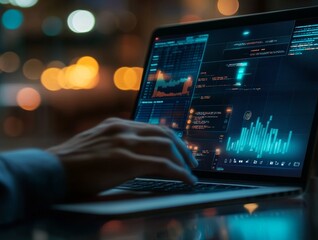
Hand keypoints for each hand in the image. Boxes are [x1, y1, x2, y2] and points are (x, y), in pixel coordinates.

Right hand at [47, 118, 197, 196]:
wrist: (49, 170)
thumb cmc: (70, 162)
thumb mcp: (96, 145)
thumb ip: (115, 144)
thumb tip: (132, 154)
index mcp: (117, 125)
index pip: (152, 127)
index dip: (170, 138)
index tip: (179, 148)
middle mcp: (123, 129)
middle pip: (164, 133)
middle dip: (182, 147)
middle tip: (191, 160)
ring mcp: (125, 143)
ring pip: (166, 146)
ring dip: (183, 159)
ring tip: (191, 171)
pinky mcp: (126, 160)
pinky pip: (162, 165)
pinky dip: (179, 172)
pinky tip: (187, 179)